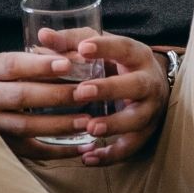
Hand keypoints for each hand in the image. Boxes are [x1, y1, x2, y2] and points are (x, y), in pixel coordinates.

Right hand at [0, 51, 98, 159]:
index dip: (41, 65)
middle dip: (57, 95)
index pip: (15, 65)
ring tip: (86, 121)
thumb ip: (50, 56)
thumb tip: (84, 58)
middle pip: (22, 96)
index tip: (68, 65)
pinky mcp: (6, 145)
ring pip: (27, 126)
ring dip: (60, 124)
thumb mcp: (23, 61)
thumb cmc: (12, 77)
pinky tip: (84, 146)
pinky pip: (34, 151)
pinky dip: (61, 151)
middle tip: (86, 93)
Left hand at [70, 33, 169, 165]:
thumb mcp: (100, 47)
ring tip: (91, 128)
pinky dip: (111, 154)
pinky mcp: (145, 132)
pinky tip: (89, 157)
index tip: (84, 48)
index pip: (123, 48)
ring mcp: (149, 109)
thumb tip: (42, 35)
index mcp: (136, 55)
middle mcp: (148, 82)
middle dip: (109, 89)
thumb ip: (71, 42)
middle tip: (82, 91)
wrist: (151, 84)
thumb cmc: (116, 62)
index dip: (105, 48)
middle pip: (135, 85)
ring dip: (114, 124)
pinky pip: (131, 146)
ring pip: (137, 119)